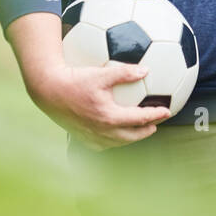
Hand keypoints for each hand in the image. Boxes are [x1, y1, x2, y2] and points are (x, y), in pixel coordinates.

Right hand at [27, 62, 172, 150]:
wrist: (48, 92)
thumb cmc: (75, 80)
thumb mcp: (101, 73)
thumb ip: (125, 72)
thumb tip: (146, 70)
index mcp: (110, 117)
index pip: (140, 119)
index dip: (156, 115)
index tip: (167, 111)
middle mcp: (102, 131)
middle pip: (132, 136)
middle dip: (146, 130)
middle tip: (156, 124)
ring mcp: (92, 138)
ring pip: (118, 142)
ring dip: (131, 137)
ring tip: (139, 130)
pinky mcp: (82, 139)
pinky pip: (103, 144)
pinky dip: (114, 140)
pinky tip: (115, 133)